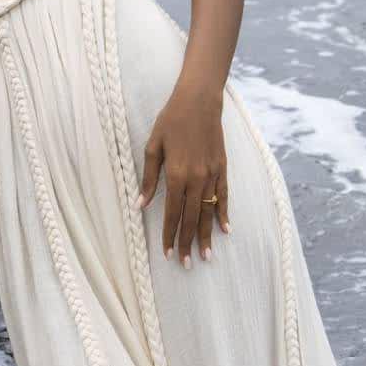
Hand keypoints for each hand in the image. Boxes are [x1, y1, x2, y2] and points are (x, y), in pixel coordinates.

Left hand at [136, 85, 229, 265]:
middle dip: (188, 242)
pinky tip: (225, 230)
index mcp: (176, 174)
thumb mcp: (152, 146)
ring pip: (209, 212)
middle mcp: (196, 178)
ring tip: (206, 256)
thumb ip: (148, 178)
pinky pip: (224, 196)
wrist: (199, 101)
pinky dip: (224, 214)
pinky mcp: (223, 168)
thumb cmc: (171, 120)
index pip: (173, 212)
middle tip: (186, 264)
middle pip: (192, 218)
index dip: (170, 235)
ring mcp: (212, 174)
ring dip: (207, 235)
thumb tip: (140, 204)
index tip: (168, 253)